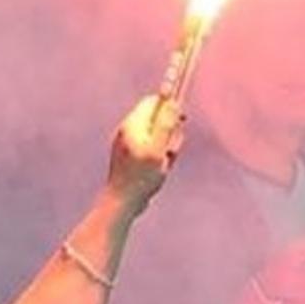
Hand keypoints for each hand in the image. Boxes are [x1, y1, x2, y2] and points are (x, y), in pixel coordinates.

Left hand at [106, 95, 183, 216]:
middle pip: (157, 120)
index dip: (170, 106)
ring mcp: (127, 142)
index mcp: (132, 124)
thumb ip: (165, 124)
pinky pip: (151, 149)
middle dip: (169, 134)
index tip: (182, 118)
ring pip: (156, 137)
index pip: (153, 102)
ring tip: (163, 165)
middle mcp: (127, 130)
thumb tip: (172, 102)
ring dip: (165, 148)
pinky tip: (158, 172)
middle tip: (169, 151)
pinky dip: (159, 157)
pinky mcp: (130, 155)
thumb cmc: (140, 177)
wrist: (122, 202)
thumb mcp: (158, 149)